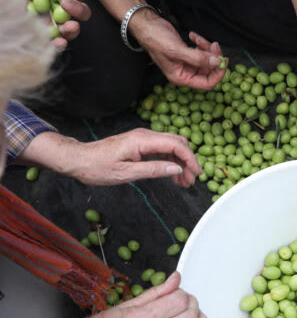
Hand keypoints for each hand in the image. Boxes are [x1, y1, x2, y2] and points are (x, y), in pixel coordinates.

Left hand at [24, 128, 200, 186]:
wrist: (78, 160)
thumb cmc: (97, 167)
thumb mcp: (126, 173)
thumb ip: (154, 170)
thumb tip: (176, 169)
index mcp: (142, 140)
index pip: (175, 144)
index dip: (190, 158)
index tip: (197, 173)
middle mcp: (145, 135)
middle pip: (177, 142)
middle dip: (188, 161)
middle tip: (191, 180)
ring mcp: (143, 138)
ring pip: (171, 146)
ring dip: (180, 162)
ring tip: (184, 182)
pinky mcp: (140, 144)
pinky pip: (162, 149)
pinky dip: (171, 161)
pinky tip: (173, 175)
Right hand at [131, 12, 225, 88]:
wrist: (146, 25)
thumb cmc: (156, 39)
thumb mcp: (177, 50)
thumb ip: (198, 58)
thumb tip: (216, 62)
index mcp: (181, 78)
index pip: (208, 83)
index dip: (218, 73)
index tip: (222, 60)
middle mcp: (185, 73)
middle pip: (210, 71)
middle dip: (213, 58)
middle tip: (214, 45)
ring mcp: (187, 63)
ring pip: (207, 60)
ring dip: (207, 49)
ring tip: (199, 39)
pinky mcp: (188, 54)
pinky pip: (201, 52)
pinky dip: (201, 44)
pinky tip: (193, 36)